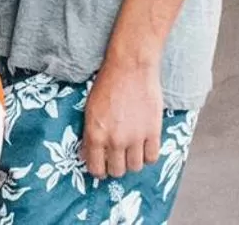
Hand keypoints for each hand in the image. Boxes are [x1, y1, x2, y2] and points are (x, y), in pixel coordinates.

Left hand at [82, 60, 163, 179]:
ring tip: (130, 152)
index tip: (101, 168)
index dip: (98, 171)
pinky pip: (152, 157)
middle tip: (116, 159)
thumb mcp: (89, 110)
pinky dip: (148, 156)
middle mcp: (115, 139)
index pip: (96, 168)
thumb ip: (89, 135)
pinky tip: (143, 147)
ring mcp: (135, 137)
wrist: (130, 68)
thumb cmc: (107, 84)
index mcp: (95, 134)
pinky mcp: (153, 132)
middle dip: (115, 167)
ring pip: (135, 167)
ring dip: (132, 162)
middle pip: (117, 171)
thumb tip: (86, 155)